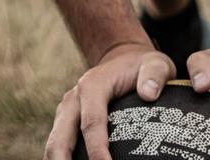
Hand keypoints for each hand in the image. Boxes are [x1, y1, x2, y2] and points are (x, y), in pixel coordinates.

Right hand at [43, 40, 174, 159]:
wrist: (122, 59)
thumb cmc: (142, 66)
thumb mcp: (156, 63)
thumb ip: (154, 74)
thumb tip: (149, 94)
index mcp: (91, 87)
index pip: (91, 123)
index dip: (97, 150)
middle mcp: (73, 100)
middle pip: (60, 139)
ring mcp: (67, 112)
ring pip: (54, 145)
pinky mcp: (67, 122)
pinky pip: (60, 145)